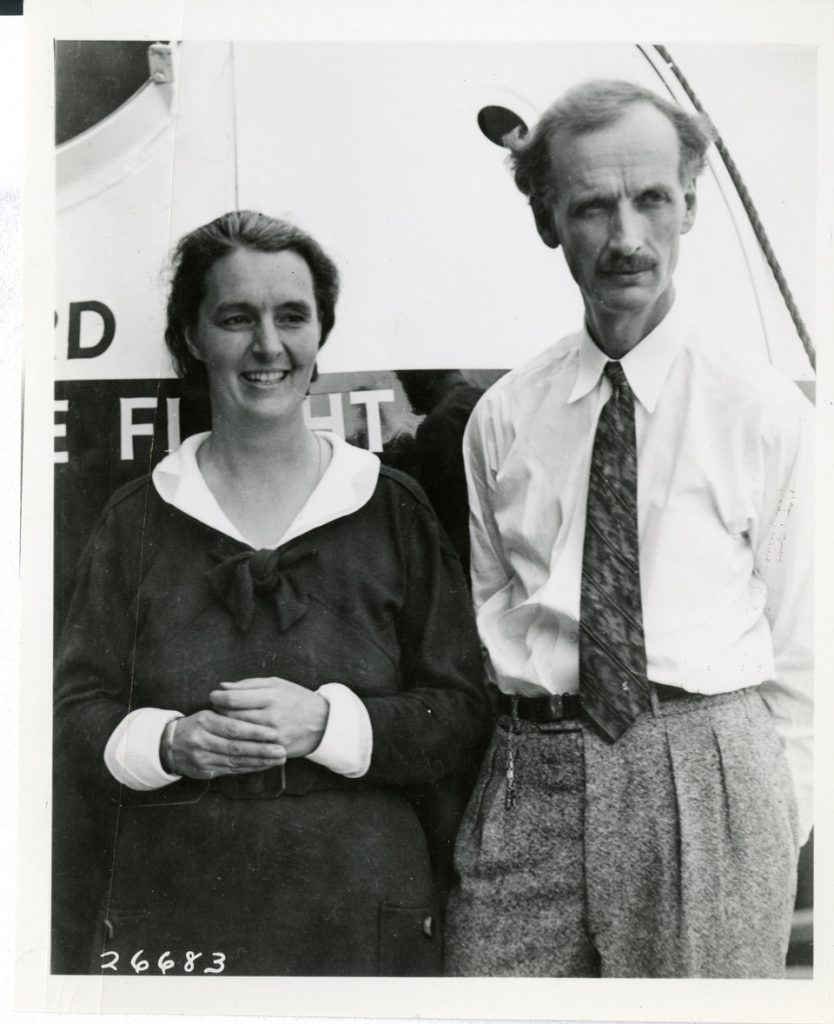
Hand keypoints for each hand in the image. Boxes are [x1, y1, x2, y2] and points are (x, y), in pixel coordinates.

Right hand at [167, 709, 286, 779]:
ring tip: (278, 758)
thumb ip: (230, 711)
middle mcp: (202, 741)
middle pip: (236, 747)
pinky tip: (265, 765)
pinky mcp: (205, 771)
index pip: (233, 728)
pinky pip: (232, 770)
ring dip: (259, 761)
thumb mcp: (209, 712)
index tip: (273, 733)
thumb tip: (256, 706)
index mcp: (205, 722)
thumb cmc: (198, 724)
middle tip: (281, 749)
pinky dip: (250, 768)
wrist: (170, 744)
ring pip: (235, 761)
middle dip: (261, 749)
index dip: (254, 731)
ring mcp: (203, 758)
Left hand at [210, 676, 328, 758]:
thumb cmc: (297, 699)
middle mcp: (271, 717)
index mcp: (270, 697)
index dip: (218, 697)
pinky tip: (237, 736)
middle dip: (219, 712)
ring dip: (226, 727)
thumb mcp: (276, 684)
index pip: (233, 699)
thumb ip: (248, 684)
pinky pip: (249, 747)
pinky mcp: (275, 750)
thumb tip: (222, 686)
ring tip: (225, 721)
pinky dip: (239, 741)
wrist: (323, 722)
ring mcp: (273, 735)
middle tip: (218, 708)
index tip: (214, 696)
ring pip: (237, 734)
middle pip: (231, 717)